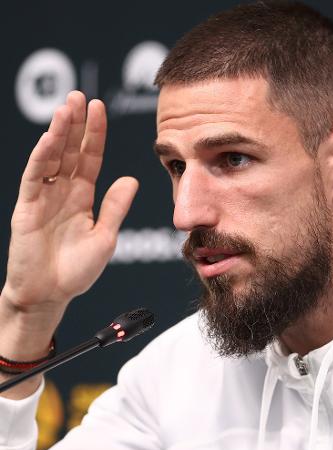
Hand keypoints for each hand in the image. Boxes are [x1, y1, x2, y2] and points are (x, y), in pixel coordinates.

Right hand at [2, 91, 138, 313]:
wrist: (50, 295)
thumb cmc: (77, 271)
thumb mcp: (105, 238)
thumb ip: (114, 209)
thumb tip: (131, 180)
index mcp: (82, 197)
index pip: (89, 158)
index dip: (95, 135)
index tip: (101, 108)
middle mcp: (62, 192)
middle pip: (70, 151)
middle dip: (76, 124)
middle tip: (81, 96)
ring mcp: (43, 197)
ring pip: (51, 158)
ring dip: (59, 133)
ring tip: (67, 107)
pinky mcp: (26, 207)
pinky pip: (34, 177)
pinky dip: (42, 157)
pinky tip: (51, 138)